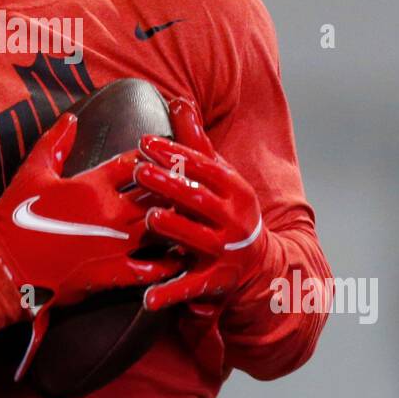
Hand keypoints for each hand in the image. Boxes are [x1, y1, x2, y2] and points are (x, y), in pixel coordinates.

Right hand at [0, 112, 183, 379]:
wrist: (2, 268)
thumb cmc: (13, 219)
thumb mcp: (31, 172)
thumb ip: (55, 142)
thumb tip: (72, 117)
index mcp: (92, 184)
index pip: (135, 162)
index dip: (154, 154)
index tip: (167, 151)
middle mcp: (110, 212)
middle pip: (157, 194)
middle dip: (175, 187)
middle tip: (194, 182)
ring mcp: (114, 245)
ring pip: (161, 229)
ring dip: (179, 223)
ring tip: (196, 218)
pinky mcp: (111, 274)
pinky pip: (150, 270)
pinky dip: (167, 264)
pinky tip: (180, 260)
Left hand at [132, 97, 268, 310]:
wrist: (260, 265)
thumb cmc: (228, 210)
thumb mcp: (219, 175)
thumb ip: (195, 142)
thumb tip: (177, 100)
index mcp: (234, 189)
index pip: (203, 167)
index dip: (175, 154)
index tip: (145, 142)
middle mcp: (234, 219)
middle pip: (198, 199)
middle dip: (169, 184)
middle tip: (138, 171)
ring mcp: (225, 251)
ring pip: (197, 238)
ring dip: (174, 228)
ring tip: (149, 218)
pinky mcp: (216, 281)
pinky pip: (190, 287)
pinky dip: (169, 293)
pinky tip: (147, 298)